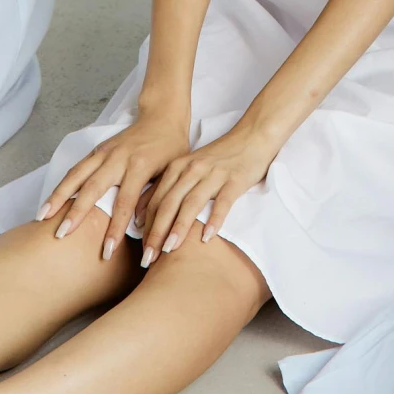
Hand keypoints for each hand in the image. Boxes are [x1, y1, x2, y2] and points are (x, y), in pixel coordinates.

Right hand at [36, 103, 192, 257]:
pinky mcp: (97, 150)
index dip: (115, 229)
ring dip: (58, 196)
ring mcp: (105, 152)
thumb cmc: (172, 148)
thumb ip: (155, 198)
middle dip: (76, 213)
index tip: (106, 251)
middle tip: (61, 235)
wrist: (162, 117)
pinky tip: (51, 200)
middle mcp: (118, 158)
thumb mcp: (171, 173)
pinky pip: (76, 168)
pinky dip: (62, 184)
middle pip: (92, 188)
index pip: (124, 203)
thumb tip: (139, 226)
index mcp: (139, 166)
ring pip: (76, 175)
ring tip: (42, 217)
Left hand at [136, 117, 278, 265]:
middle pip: (168, 204)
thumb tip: (144, 216)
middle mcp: (191, 170)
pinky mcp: (234, 179)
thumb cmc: (218, 157)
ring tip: (170, 249)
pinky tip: (207, 237)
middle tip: (148, 258)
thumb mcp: (188, 168)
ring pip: (191, 203)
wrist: (252, 135)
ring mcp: (213, 174)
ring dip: (179, 227)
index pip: (156, 200)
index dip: (146, 227)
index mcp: (177, 167)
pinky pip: (222, 202)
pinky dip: (214, 219)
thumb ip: (169, 188)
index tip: (141, 251)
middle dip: (156, 233)